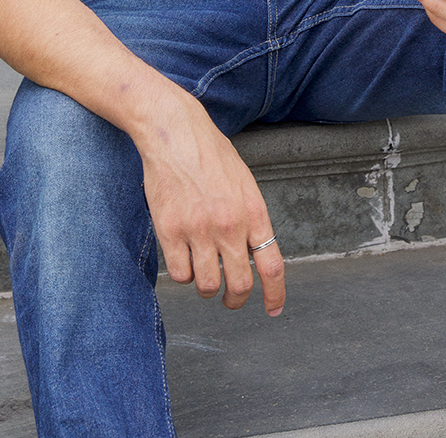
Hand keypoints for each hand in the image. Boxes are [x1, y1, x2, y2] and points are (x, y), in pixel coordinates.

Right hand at [136, 92, 285, 315]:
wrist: (177, 135)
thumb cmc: (212, 156)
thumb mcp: (245, 185)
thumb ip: (251, 220)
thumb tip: (253, 253)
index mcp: (254, 213)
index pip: (272, 266)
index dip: (275, 294)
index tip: (273, 310)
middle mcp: (230, 226)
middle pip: (240, 284)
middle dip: (236, 299)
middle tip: (231, 299)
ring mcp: (199, 231)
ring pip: (208, 286)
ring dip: (207, 288)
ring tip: (203, 273)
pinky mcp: (170, 231)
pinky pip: (180, 274)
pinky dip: (183, 274)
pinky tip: (183, 258)